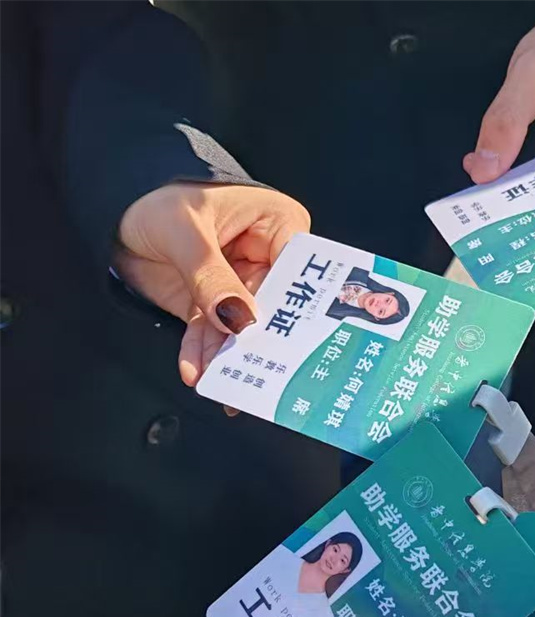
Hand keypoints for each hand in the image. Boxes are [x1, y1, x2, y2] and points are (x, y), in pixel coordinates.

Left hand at [116, 183, 310, 385]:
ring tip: (218, 378)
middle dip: (259, 338)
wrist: (114, 214)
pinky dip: (203, 354)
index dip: (294, 302)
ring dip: (227, 355)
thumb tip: (238, 317)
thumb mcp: (184, 230)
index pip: (298, 268)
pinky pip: (214, 335)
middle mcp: (267, 257)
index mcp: (278, 224)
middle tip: (255, 368)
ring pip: (242, 327)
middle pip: (274, 305)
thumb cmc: (157, 199)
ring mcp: (241, 284)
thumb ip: (210, 275)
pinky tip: (197, 369)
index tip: (284, 334)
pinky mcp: (214, 305)